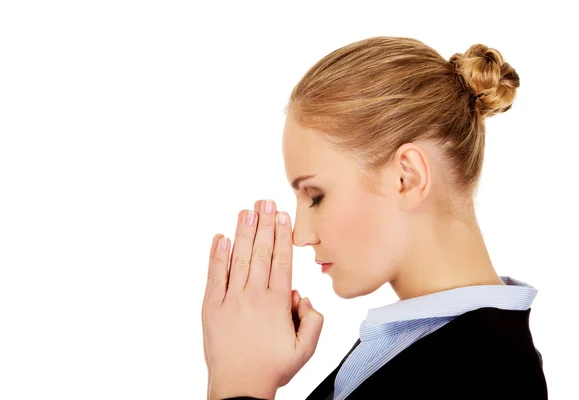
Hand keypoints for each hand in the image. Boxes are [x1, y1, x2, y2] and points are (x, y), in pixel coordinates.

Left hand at [202, 199, 323, 399]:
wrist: (239, 386)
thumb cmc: (272, 368)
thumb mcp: (305, 349)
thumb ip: (313, 320)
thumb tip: (302, 296)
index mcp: (277, 303)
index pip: (281, 260)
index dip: (282, 235)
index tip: (282, 216)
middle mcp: (254, 296)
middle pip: (261, 252)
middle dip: (264, 224)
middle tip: (265, 201)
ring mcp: (231, 300)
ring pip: (239, 258)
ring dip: (243, 232)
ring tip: (247, 210)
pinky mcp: (212, 307)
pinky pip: (214, 276)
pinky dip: (217, 256)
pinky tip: (221, 238)